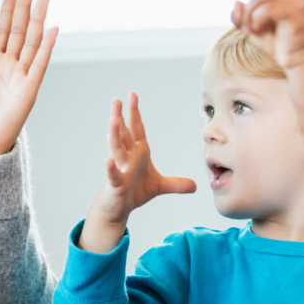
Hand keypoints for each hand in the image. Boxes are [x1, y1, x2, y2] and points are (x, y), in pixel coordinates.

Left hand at [0, 0, 57, 156]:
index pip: (3, 31)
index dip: (8, 11)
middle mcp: (9, 68)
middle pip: (19, 30)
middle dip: (25, 7)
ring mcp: (21, 77)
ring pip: (31, 42)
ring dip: (38, 20)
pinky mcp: (29, 90)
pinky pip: (39, 64)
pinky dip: (46, 47)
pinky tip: (52, 29)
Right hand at [79, 93, 195, 252]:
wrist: (118, 209)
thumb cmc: (134, 192)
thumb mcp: (160, 186)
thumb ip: (176, 184)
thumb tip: (195, 185)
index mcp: (137, 153)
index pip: (136, 129)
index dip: (134, 112)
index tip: (132, 95)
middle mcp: (127, 157)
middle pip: (123, 133)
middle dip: (120, 116)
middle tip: (117, 99)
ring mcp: (119, 169)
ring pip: (116, 149)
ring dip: (114, 135)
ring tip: (113, 120)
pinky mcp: (115, 184)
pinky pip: (113, 175)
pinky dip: (110, 168)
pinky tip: (108, 161)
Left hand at [231, 0, 303, 71]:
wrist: (299, 60)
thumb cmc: (278, 44)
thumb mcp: (250, 29)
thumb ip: (240, 16)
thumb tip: (236, 1)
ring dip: (250, 19)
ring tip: (257, 30)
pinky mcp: (293, 12)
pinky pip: (262, 12)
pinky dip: (255, 24)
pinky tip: (262, 31)